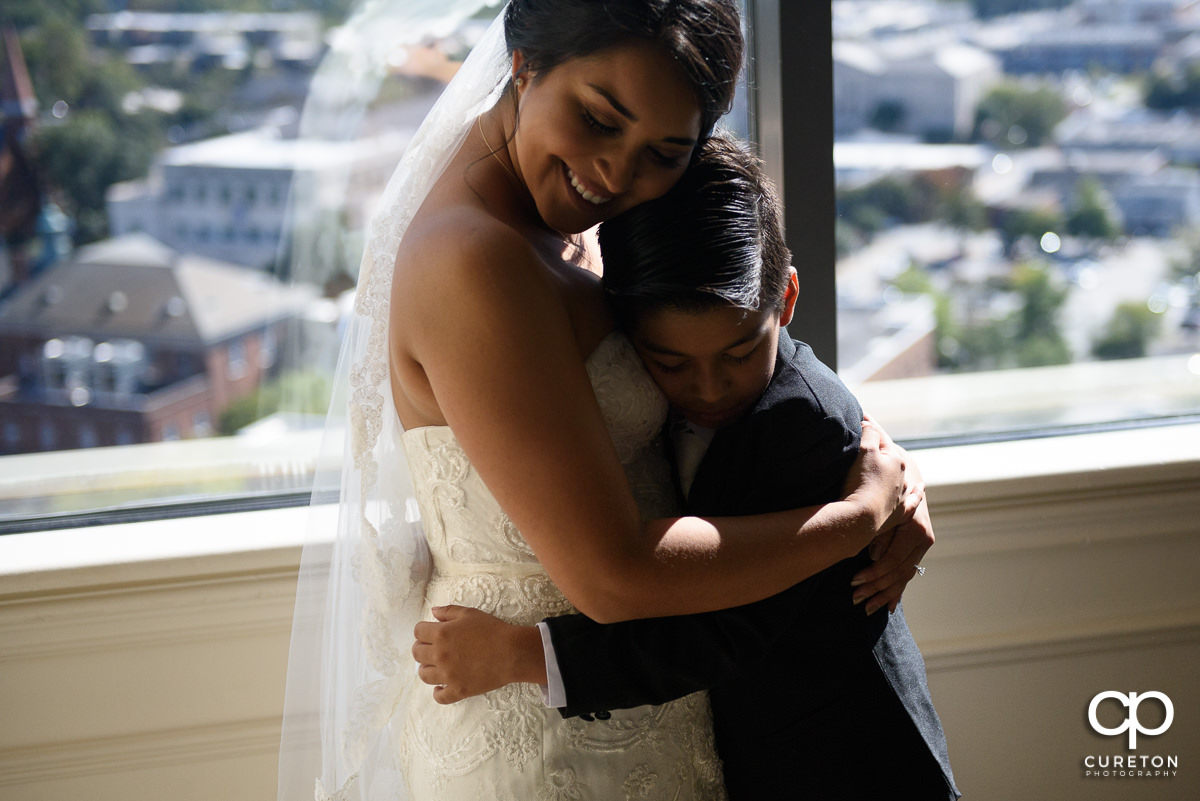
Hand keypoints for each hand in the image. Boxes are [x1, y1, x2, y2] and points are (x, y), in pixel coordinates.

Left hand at [412, 605, 545, 703]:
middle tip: (433, 647)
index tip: (430, 632)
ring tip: (437, 665)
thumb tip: (433, 612)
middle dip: (422, 648)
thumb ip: (448, 611)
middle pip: (417, 653)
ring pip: (424, 675)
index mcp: (441, 634)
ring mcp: (448, 675)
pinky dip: (438, 692)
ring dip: (427, 668)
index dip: (423, 630)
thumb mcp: (470, 614)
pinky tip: (441, 686)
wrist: (512, 653)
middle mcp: (440, 655)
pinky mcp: (458, 690)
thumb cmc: (493, 630)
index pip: (418, 632)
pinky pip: (439, 697)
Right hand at [840, 417, 906, 538]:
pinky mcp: (897, 514)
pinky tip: (921, 488)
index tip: (859, 415)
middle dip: (878, 449)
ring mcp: (900, 496)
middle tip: (862, 444)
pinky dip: (917, 494)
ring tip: (879, 468)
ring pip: (900, 479)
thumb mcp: (864, 450)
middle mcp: (902, 477)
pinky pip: (912, 502)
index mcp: (896, 459)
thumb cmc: (861, 482)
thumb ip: (869, 432)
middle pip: (890, 458)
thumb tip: (870, 424)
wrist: (860, 518)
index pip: (880, 438)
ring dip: (893, 471)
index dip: (868, 427)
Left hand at [850, 446, 933, 615]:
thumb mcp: (884, 505)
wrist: (905, 475)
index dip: (874, 574)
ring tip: (866, 607)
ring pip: (903, 577)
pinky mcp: (917, 549)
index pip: (894, 561)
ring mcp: (922, 546)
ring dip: (884, 593)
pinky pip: (907, 574)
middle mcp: (923, 540)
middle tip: (855, 599)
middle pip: (899, 573)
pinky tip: (887, 606)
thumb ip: (881, 530)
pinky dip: (896, 590)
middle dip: (876, 588)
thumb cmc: (889, 487)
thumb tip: (874, 556)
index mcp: (916, 529)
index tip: (853, 581)